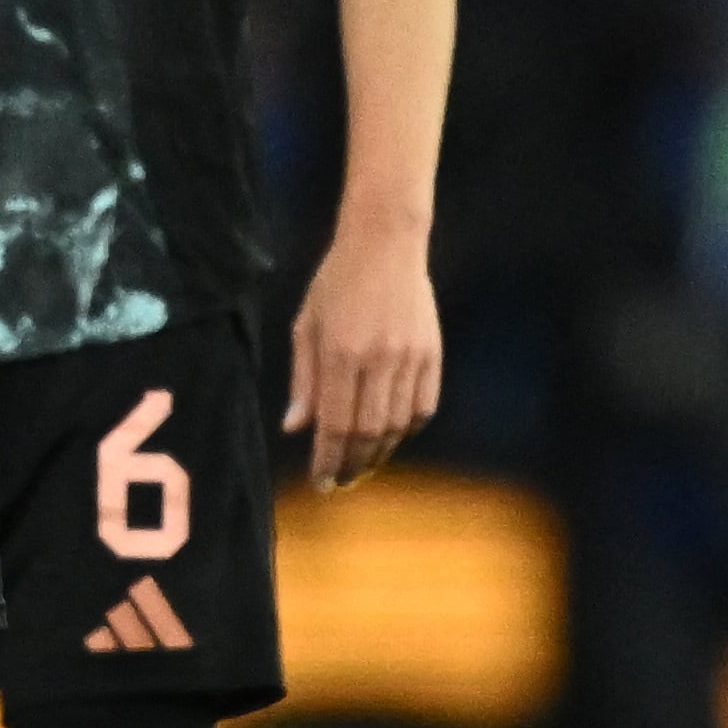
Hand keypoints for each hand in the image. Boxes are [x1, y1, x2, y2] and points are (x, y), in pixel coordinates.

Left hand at [286, 221, 440, 490]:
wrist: (385, 245)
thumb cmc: (335, 283)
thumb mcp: (306, 324)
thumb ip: (303, 380)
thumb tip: (294, 429)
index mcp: (341, 352)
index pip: (334, 423)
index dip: (327, 459)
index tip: (319, 482)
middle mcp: (378, 359)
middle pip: (368, 432)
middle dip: (351, 463)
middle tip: (338, 481)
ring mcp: (410, 358)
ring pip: (397, 425)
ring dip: (379, 453)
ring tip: (360, 464)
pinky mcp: (432, 355)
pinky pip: (423, 407)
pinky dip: (406, 430)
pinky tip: (390, 438)